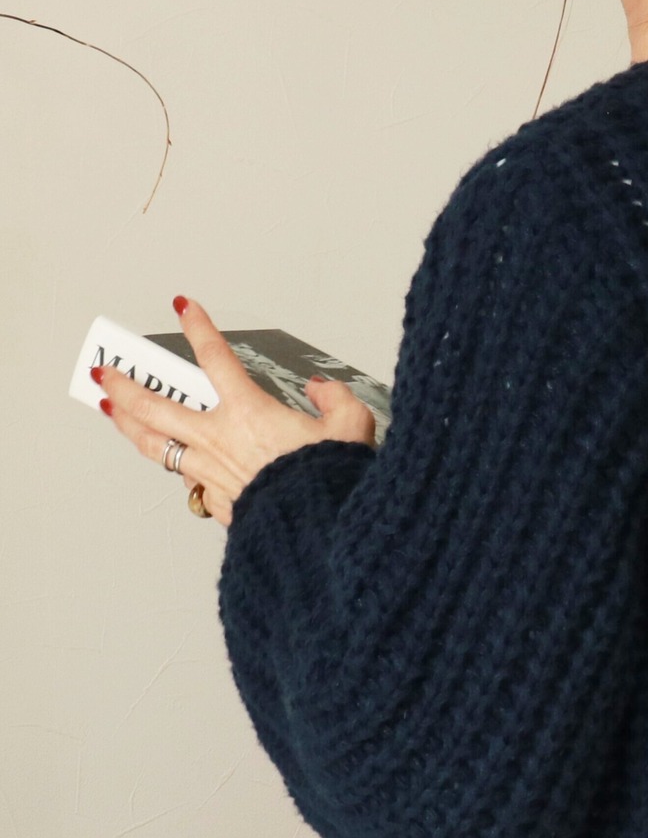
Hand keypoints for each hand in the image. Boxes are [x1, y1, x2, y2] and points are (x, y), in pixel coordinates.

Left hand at [96, 297, 376, 526]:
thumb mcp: (351, 426)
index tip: (185, 308)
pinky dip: (179, 470)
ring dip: (128, 425)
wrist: (320, 530)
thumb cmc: (331, 481)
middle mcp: (220, 440)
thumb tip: (321, 389)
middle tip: (106, 371)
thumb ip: (335, 398)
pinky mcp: (220, 502)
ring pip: (156, 445)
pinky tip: (172, 466)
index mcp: (250, 412)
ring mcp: (213, 473)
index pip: (216, 358)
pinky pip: (189, 483)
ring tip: (112, 412)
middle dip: (125, 384)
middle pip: (156, 406)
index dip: (199, 327)